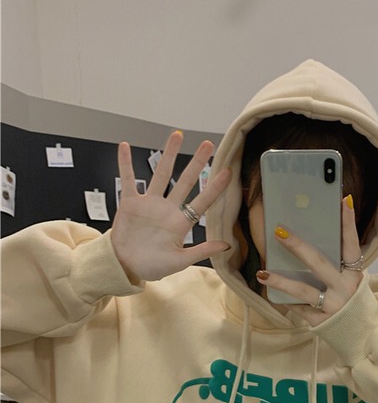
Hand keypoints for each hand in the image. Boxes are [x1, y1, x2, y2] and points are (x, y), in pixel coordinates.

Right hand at [111, 131, 231, 282]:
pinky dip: (125, 164)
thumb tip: (227, 245)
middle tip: (208, 145)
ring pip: (161, 174)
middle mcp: (168, 209)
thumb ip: (202, 251)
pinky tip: (125, 147)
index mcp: (181, 223)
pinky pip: (128, 180)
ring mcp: (149, 204)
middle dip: (197, 163)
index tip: (228, 173)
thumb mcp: (180, 261)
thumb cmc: (153, 266)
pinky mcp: (130, 203)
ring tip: (177, 135)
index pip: (202, 201)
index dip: (215, 188)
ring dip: (168, 154)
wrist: (125, 267)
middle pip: (185, 181)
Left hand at [256, 195, 363, 325]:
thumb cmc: (354, 302)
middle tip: (279, 231)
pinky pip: (299, 309)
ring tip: (262, 272)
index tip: (344, 201)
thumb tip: (309, 241)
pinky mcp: (321, 322)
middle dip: (298, 246)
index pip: (351, 244)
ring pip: (303, 291)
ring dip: (281, 282)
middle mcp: (345, 288)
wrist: (364, 336)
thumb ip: (337, 265)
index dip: (348, 223)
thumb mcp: (352, 281)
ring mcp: (332, 306)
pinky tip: (272, 294)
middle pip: (319, 263)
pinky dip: (287, 302)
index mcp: (354, 274)